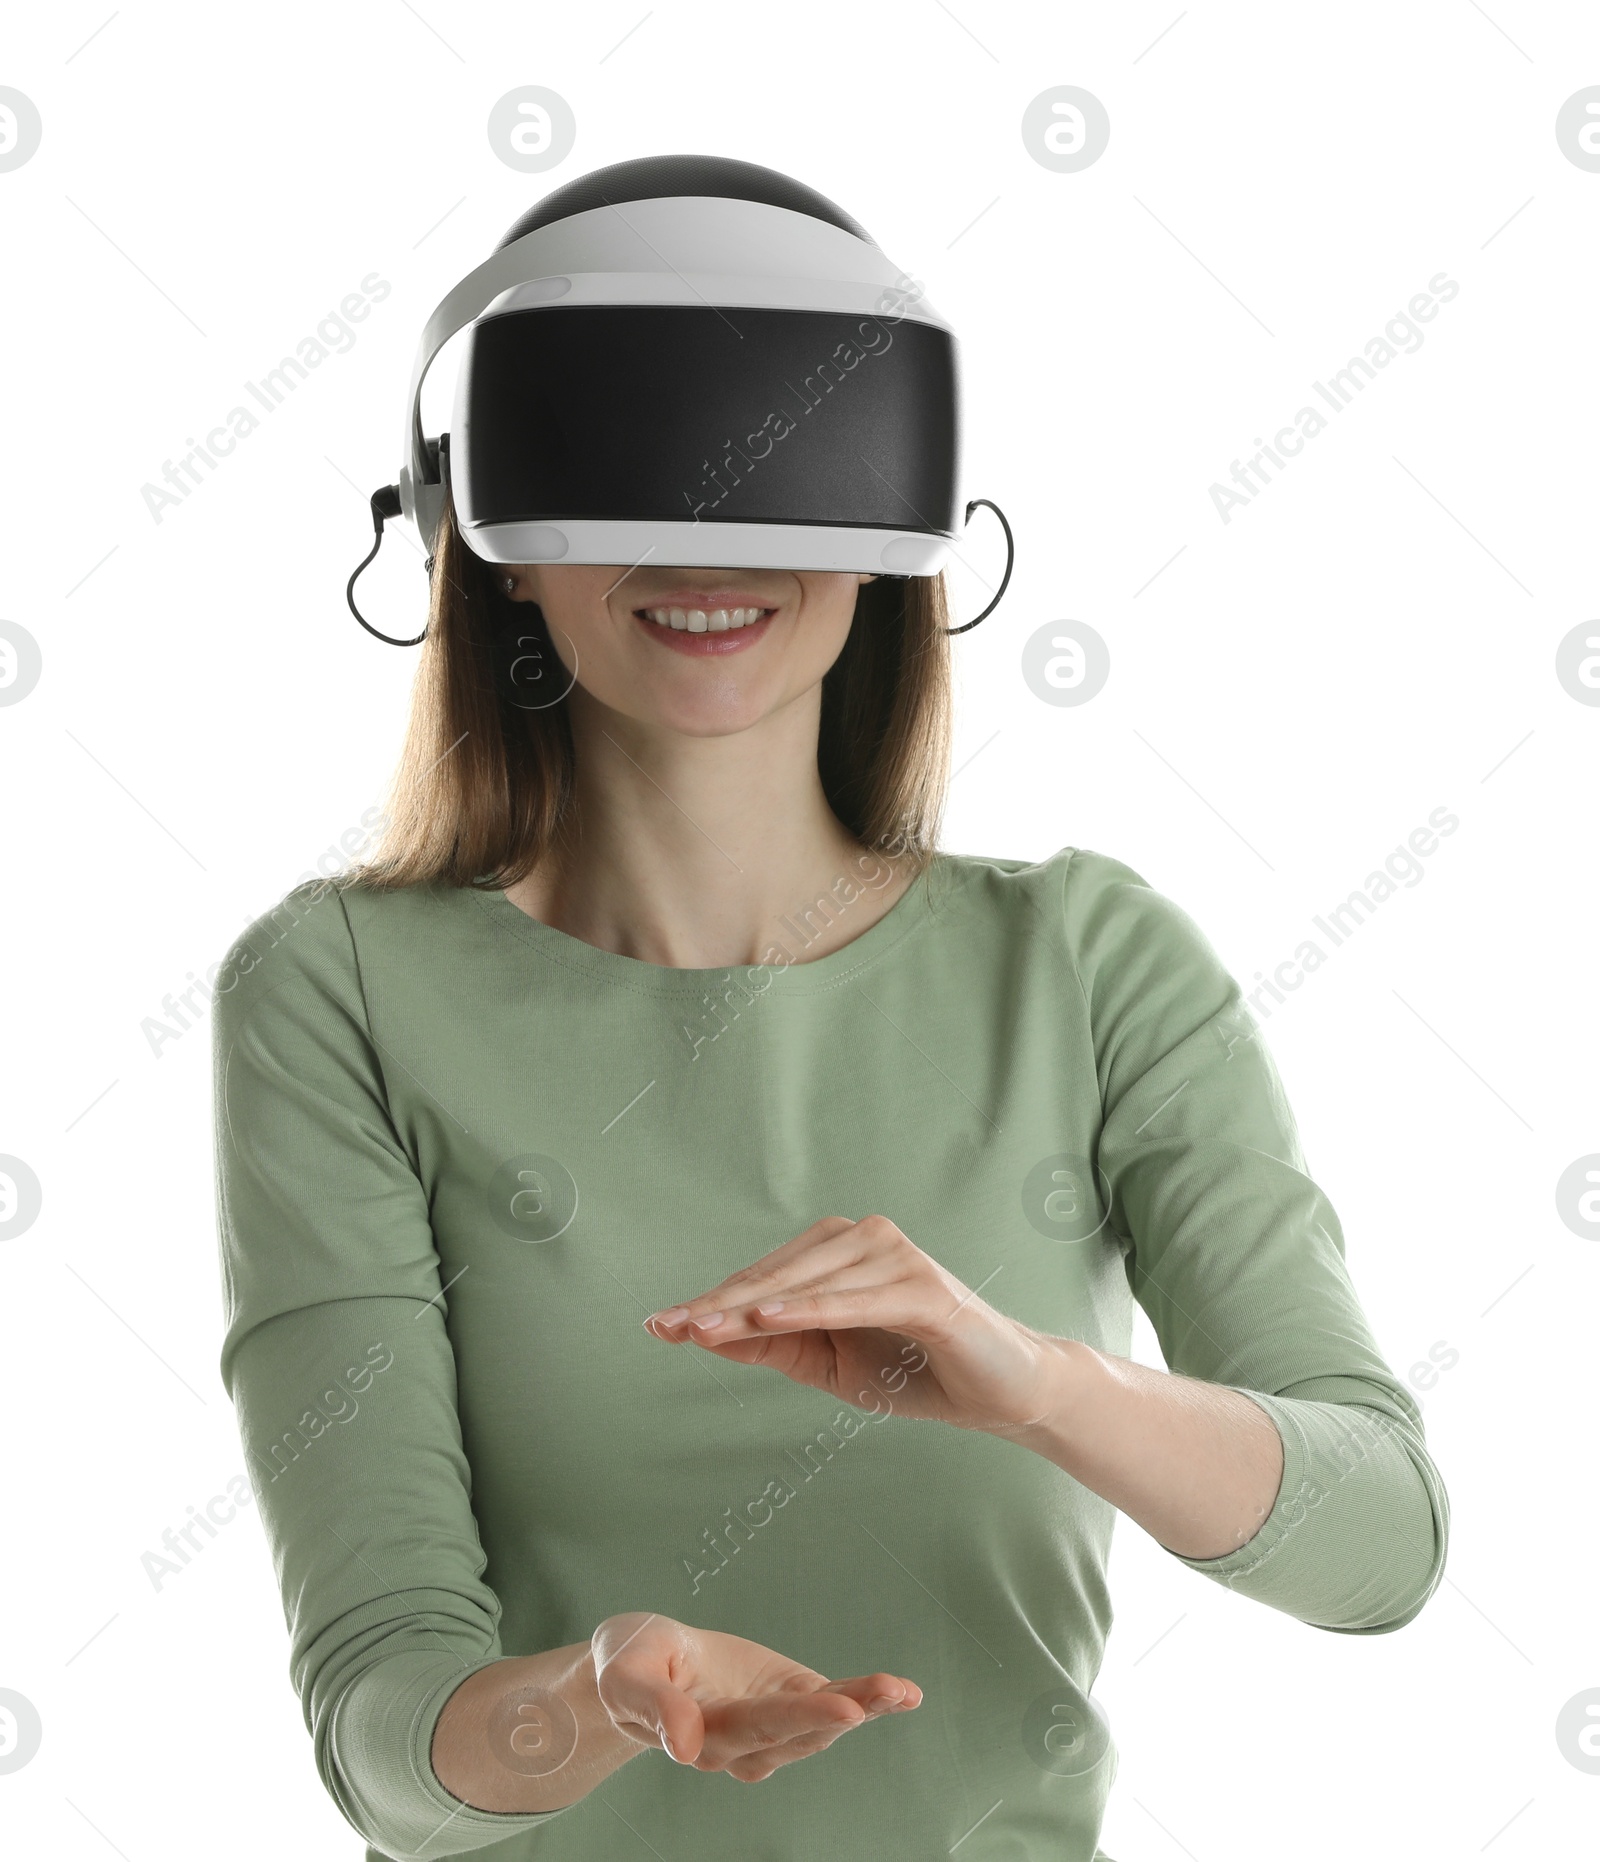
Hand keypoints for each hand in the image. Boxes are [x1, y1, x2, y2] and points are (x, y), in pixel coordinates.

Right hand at [591, 1612, 920, 1782]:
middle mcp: (741, 1744)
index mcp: (700, 1734)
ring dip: (865, 1706)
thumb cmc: (628, 1663)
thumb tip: (683, 1742)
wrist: (638, 1665)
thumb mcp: (624, 1671)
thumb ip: (651, 1705)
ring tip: (901, 1689)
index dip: (798, 1718)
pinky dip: (869, 1700)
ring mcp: (768, 1729)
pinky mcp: (788, 1704)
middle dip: (844, 1713)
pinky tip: (904, 1693)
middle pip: (797, 1730)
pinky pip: (831, 1705)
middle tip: (888, 1693)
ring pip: (821, 1724)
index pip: (754, 1727)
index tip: (841, 1710)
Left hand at [642, 1214, 1063, 1433]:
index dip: (713, 1302)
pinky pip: (856, 1298)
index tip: (660, 1324)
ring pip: (810, 1282)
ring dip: (755, 1307)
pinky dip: (812, 1307)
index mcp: (840, 1252)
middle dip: (722, 1304)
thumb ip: (772, 1345)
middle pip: (778, 1274)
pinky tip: (771, 1318)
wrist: (1001, 1393)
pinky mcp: (926, 1287)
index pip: (764, 1277)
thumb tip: (701, 1333)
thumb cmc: (915, 1370)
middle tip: (672, 1327)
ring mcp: (897, 1257)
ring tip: (706, 1329)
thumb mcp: (829, 1364)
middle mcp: (866, 1239)